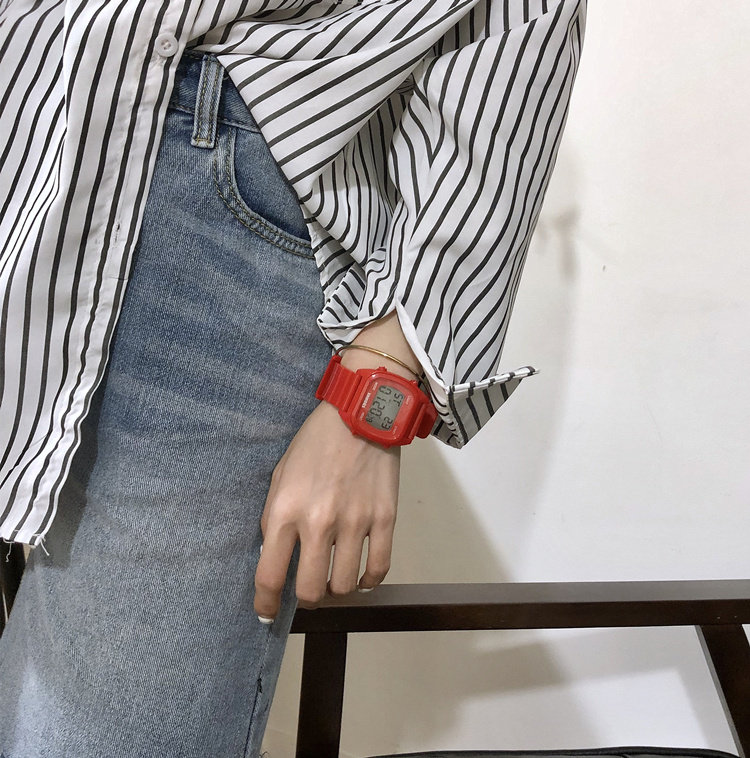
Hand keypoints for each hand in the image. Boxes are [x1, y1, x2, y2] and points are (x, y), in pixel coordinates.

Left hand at [253, 398, 399, 621]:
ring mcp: (355, 522)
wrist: (361, 413)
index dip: (266, 603)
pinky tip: (361, 574)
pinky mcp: (385, 518)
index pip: (270, 575)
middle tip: (308, 588)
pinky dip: (368, 580)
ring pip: (344, 585)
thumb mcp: (280, 475)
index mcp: (285, 510)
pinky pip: (378, 568)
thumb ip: (274, 518)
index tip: (267, 613)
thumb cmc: (315, 443)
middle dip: (307, 597)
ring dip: (336, 587)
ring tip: (335, 574)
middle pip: (311, 590)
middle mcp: (319, 522)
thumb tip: (275, 557)